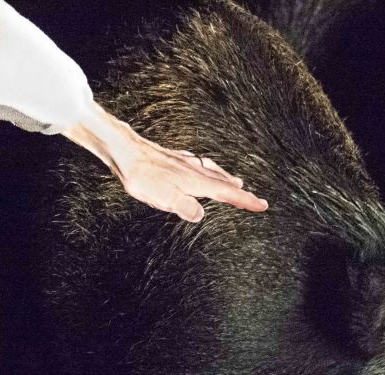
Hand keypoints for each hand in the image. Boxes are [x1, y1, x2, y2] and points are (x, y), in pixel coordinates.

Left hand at [62, 102, 267, 221]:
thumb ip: (184, 207)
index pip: (226, 194)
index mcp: (195, 182)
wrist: (123, 149)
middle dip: (239, 192)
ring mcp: (183, 162)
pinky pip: (197, 164)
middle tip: (254, 199)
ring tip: (236, 182)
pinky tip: (200, 166)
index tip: (262, 205)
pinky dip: (207, 169)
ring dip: (225, 178)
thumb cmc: (141, 175)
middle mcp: (193, 170)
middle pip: (223, 182)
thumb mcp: (163, 198)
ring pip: (211, 171)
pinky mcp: (172, 158)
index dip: (245, 201)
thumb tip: (200, 215)